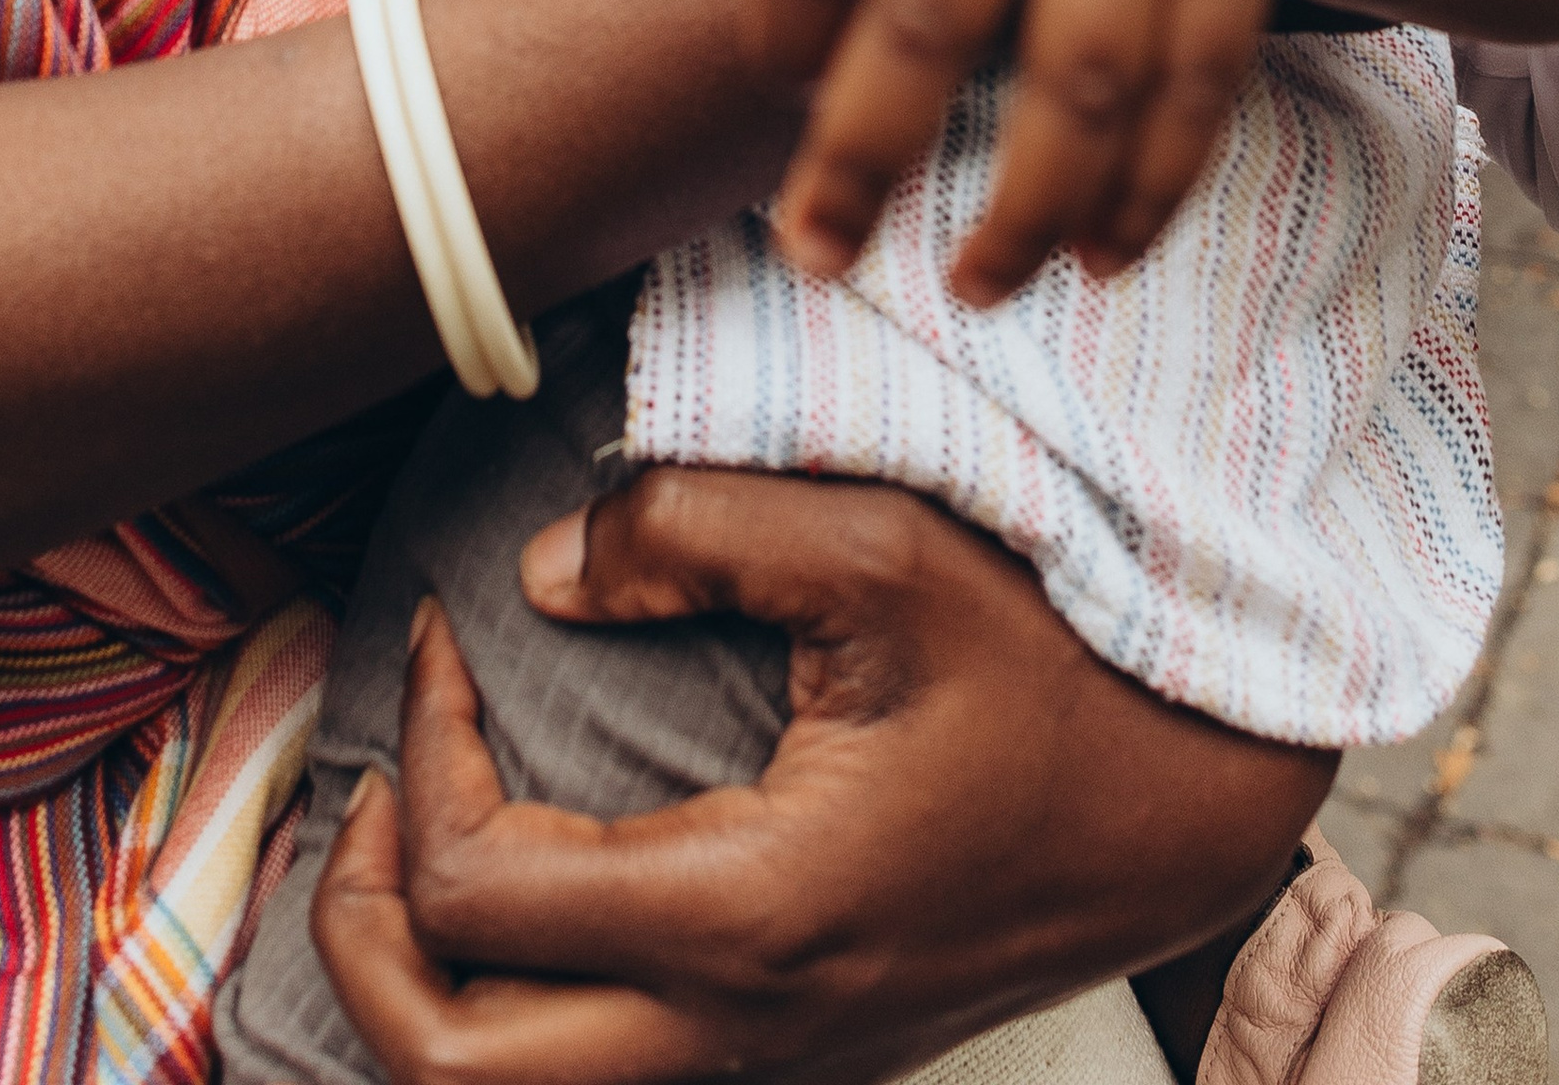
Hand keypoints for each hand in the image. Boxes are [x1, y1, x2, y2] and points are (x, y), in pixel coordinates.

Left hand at [309, 466, 1327, 1084]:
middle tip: (371, 787)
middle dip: (362, 935)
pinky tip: (526, 870)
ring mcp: (773, 1059)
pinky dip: (516, 995)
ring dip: (430, 985)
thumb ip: (694, 529)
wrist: (1196, 801)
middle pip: (457, 1077)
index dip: (421, 751)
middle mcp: (745, 1028)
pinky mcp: (795, 1050)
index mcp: (750, 916)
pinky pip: (603, 1070)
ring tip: (417, 833)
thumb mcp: (883, 545)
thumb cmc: (1057, 668)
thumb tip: (542, 575)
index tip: (448, 626)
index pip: (476, 895)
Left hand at [751, 0, 1313, 304]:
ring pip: (1079, 81)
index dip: (782, 30)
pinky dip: (1156, 182)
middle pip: (928, 20)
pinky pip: (1199, 76)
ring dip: (1024, 209)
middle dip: (862, 160)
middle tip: (817, 255)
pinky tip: (1104, 250)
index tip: (776, 103)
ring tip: (977, 285)